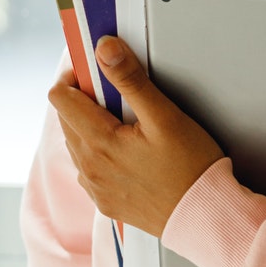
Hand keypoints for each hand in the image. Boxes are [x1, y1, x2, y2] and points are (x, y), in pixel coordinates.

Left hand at [48, 37, 223, 235]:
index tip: (97, 73)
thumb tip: (104, 49)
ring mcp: (95, 188)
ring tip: (128, 126)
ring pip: (77, 144)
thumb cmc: (191, 168)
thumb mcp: (165, 116)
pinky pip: (89, 169)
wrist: (204, 216)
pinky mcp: (105, 202)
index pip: (60, 98)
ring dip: (92, 128)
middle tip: (121, 97)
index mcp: (97, 143)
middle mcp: (88, 168)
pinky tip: (128, 152)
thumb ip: (131, 80)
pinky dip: (100, 154)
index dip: (75, 79)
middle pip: (66, 119)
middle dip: (86, 101)